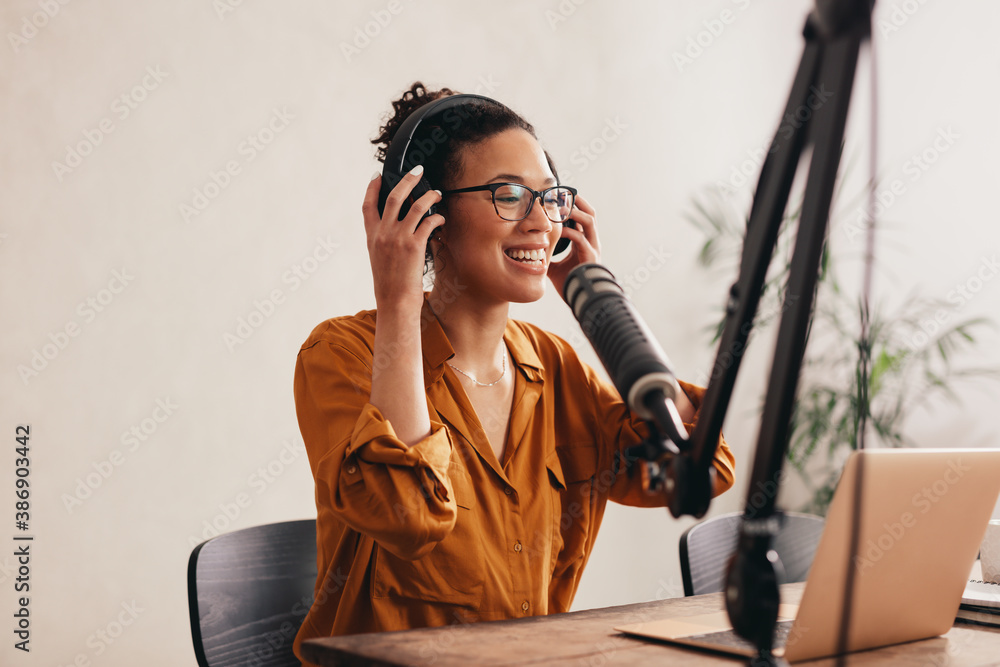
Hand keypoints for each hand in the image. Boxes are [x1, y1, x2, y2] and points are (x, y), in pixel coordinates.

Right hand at [362, 167, 444, 313]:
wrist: (394, 301)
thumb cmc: (389, 283)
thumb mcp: (378, 258)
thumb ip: (383, 240)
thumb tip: (394, 225)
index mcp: (371, 236)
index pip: (367, 205)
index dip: (372, 187)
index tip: (378, 175)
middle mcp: (383, 234)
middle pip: (394, 197)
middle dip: (407, 180)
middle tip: (417, 170)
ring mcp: (398, 238)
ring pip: (415, 206)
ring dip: (428, 196)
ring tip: (436, 192)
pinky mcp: (414, 246)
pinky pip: (428, 222)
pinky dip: (436, 217)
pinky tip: (441, 218)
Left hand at [547, 194, 600, 296]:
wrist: (579, 299)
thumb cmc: (569, 283)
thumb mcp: (554, 265)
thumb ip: (547, 255)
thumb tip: (531, 251)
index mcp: (584, 241)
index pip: (582, 217)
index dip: (573, 205)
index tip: (559, 196)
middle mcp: (591, 241)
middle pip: (589, 213)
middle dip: (577, 201)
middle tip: (562, 193)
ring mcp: (593, 248)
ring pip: (589, 221)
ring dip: (575, 211)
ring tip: (561, 205)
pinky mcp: (590, 257)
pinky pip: (581, 239)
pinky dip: (569, 232)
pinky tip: (558, 230)